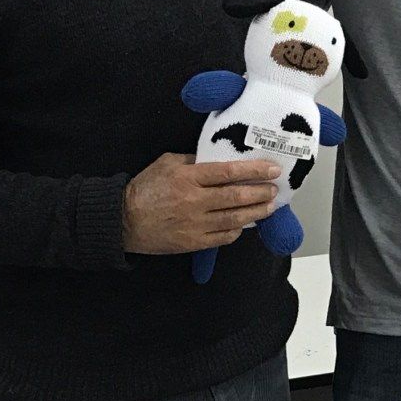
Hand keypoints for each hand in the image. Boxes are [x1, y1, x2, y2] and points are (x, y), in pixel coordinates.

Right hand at [122, 153, 280, 253]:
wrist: (124, 221)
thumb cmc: (145, 188)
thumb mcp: (166, 163)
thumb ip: (193, 160)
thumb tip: (219, 158)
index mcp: (187, 177)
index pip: (228, 172)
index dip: (254, 170)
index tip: (272, 169)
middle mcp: (194, 201)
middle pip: (236, 196)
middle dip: (261, 192)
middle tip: (276, 189)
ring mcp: (195, 224)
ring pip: (234, 218)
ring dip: (256, 212)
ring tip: (269, 206)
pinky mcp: (193, 242)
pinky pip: (223, 237)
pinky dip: (237, 230)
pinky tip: (245, 223)